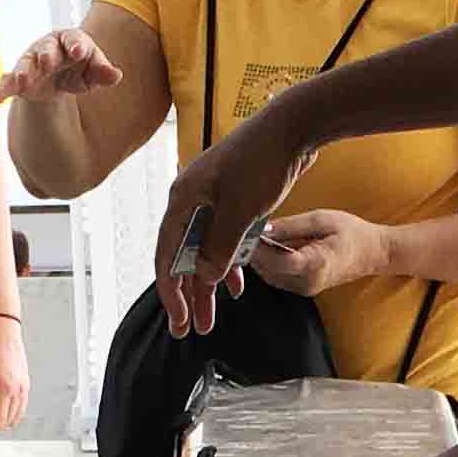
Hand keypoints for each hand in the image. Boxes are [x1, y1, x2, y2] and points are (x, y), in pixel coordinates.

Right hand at [0, 26, 122, 106]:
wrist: (59, 75)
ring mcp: (31, 62)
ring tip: (21, 80)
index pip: (74, 39)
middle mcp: (48, 48)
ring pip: (26, 64)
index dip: (75, 45)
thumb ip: (103, 72)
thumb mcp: (93, 72)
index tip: (77, 51)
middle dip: (47, 55)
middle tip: (47, 62)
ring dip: (23, 72)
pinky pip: (7, 82)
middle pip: (47, 49)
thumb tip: (116, 75)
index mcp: (70, 41)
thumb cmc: (80, 68)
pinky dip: (1, 88)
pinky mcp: (19, 79)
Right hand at [154, 113, 317, 336]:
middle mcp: (192, 200)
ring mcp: (212, 200)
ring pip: (205, 251)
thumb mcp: (241, 212)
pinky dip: (229, 262)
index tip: (180, 320)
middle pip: (183, 257)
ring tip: (212, 318)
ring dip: (209, 284)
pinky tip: (238, 284)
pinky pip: (223, 239)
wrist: (290, 126)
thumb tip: (203, 278)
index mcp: (183, 199)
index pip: (167, 254)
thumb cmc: (262, 163)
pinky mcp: (232, 200)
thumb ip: (220, 248)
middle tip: (191, 329)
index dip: (171, 291)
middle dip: (188, 295)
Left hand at [246, 208, 386, 298]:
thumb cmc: (351, 233)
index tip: (247, 229)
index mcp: (316, 264)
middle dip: (254, 251)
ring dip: (259, 257)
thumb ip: (290, 226)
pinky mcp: (300, 289)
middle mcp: (307, 283)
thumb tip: (262, 228)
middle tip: (244, 227)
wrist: (371, 253)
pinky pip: (275, 276)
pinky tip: (267, 245)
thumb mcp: (321, 220)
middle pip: (268, 270)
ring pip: (268, 275)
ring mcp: (304, 289)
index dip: (259, 246)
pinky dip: (268, 262)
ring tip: (253, 233)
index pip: (277, 260)